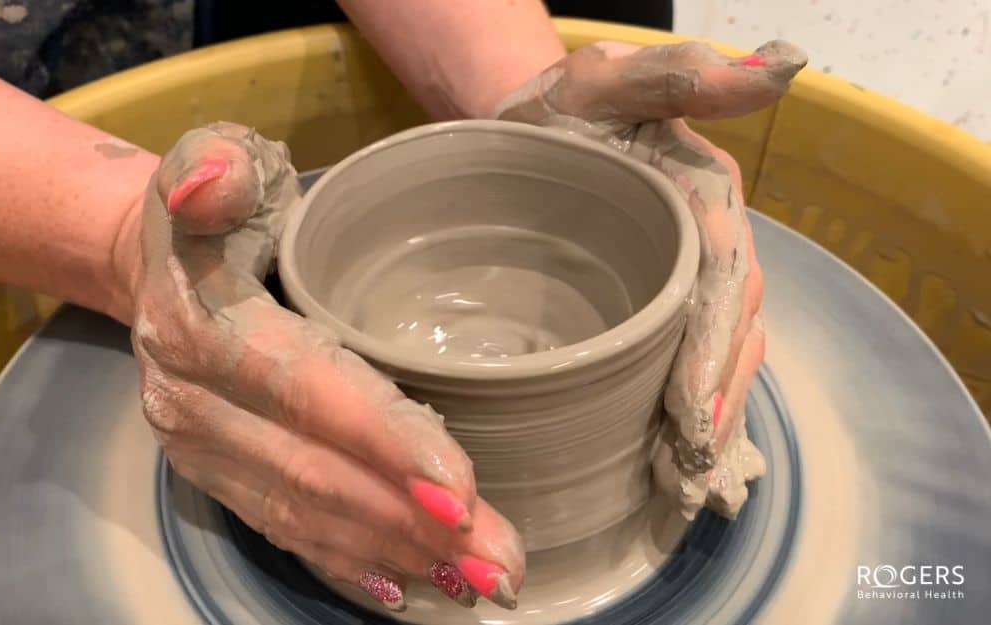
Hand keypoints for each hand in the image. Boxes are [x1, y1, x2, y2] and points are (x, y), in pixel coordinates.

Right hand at [128, 123, 524, 610]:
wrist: (152, 268)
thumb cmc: (216, 209)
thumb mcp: (213, 160)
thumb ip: (217, 167)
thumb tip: (213, 183)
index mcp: (205, 326)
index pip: (307, 392)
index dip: (383, 441)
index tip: (460, 490)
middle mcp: (196, 403)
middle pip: (316, 473)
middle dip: (411, 522)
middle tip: (500, 561)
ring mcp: (202, 451)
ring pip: (306, 514)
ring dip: (396, 553)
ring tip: (479, 581)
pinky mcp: (215, 476)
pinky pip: (283, 529)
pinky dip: (349, 562)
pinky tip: (411, 586)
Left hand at [495, 40, 806, 518]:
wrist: (525, 129)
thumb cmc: (560, 107)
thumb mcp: (607, 79)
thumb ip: (679, 77)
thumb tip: (780, 67)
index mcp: (706, 196)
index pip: (723, 282)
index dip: (713, 348)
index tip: (693, 411)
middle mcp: (708, 244)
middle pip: (730, 330)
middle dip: (716, 400)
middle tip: (691, 465)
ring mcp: (684, 278)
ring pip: (717, 352)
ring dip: (708, 417)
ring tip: (684, 477)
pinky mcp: (657, 304)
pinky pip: (685, 358)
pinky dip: (685, 408)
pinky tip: (671, 454)